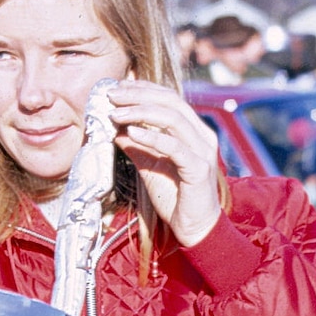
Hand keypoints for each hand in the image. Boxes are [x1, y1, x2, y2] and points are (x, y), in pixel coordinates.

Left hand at [107, 80, 221, 246]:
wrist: (193, 229)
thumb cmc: (174, 196)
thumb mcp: (149, 165)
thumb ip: (136, 146)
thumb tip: (115, 129)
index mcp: (193, 130)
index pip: (169, 98)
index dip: (143, 89)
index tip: (118, 87)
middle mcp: (202, 135)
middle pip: (171, 102)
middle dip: (138, 95)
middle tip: (112, 95)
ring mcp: (203, 151)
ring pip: (172, 118)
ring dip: (140, 112)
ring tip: (115, 114)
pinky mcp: (199, 169)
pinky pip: (174, 147)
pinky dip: (152, 137)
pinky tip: (131, 133)